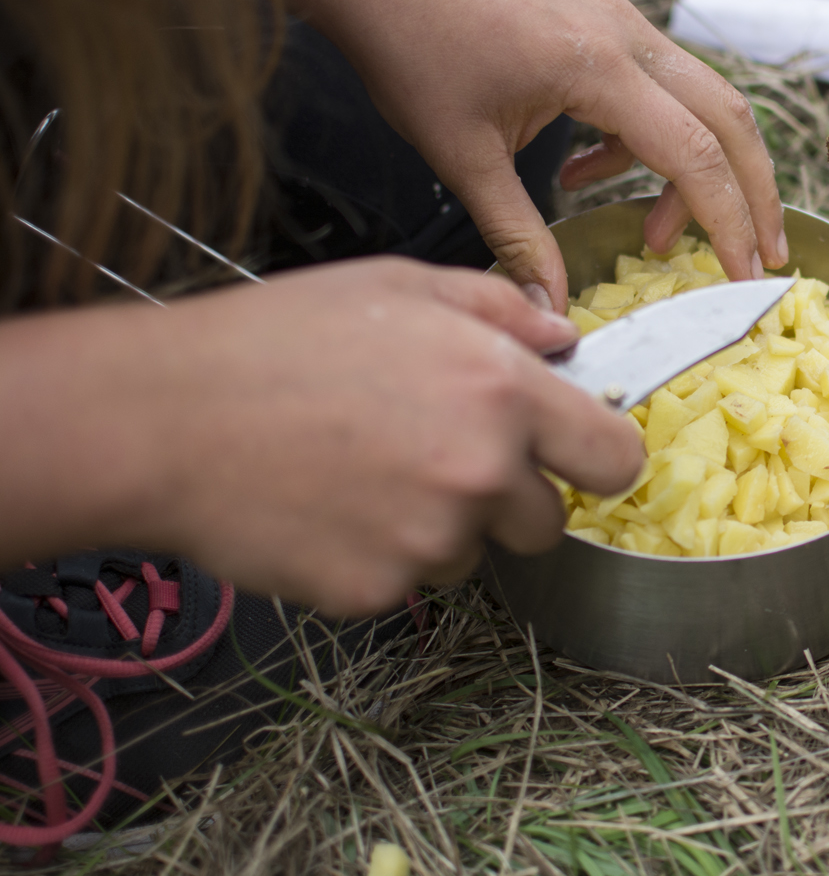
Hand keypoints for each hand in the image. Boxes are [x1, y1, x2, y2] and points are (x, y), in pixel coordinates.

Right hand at [0, 259, 642, 615]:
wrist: (164, 418)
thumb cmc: (276, 338)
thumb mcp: (399, 284)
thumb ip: (499, 310)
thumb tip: (564, 339)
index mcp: (502, 390)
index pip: (616, 458)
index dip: (600, 456)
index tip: (575, 454)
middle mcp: (481, 471)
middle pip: (549, 521)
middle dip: (511, 497)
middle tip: (441, 457)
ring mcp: (431, 540)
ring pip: (476, 554)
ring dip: (444, 526)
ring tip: (368, 473)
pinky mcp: (378, 590)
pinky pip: (410, 583)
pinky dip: (383, 556)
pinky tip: (331, 507)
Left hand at [197, 0, 787, 306]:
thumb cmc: (410, 46)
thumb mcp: (461, 157)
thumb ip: (518, 238)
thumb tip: (549, 312)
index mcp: (599, 67)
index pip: (696, 156)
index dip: (729, 223)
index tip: (743, 278)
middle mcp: (628, 36)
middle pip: (729, 119)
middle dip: (753, 194)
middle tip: (760, 256)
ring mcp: (621, 22)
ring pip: (701, 99)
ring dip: (700, 169)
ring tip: (657, 232)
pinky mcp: (604, 22)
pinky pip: (657, 87)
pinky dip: (646, 141)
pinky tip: (584, 176)